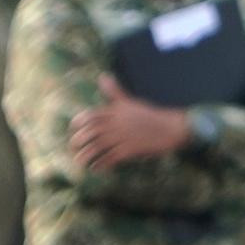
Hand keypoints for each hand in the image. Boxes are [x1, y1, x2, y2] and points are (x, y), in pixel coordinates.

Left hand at [68, 92, 191, 167]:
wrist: (171, 127)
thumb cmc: (151, 114)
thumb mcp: (130, 101)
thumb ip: (114, 91)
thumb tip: (102, 76)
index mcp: (115, 111)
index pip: (91, 116)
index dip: (79, 122)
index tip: (73, 127)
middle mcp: (116, 124)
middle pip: (91, 132)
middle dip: (79, 140)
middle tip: (74, 146)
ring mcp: (122, 137)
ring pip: (97, 147)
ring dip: (86, 155)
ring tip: (80, 161)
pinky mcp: (129, 150)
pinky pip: (110, 158)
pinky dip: (101, 164)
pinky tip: (96, 168)